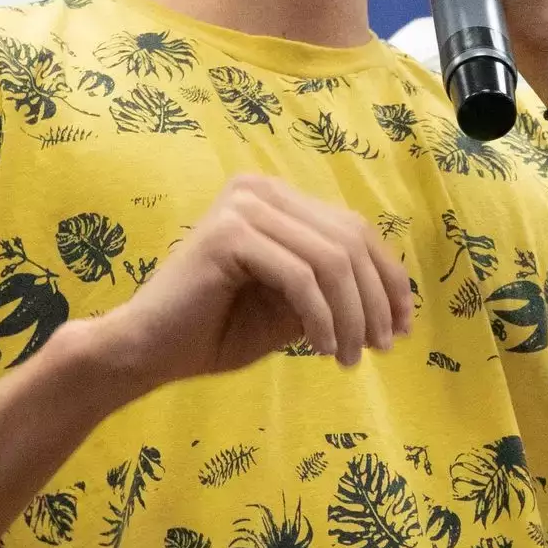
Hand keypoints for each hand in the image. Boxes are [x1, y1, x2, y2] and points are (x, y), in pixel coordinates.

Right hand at [98, 175, 412, 390]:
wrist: (143, 351)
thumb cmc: (216, 330)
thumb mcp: (293, 306)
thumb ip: (335, 290)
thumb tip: (398, 304)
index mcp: (276, 198)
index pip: (354, 230)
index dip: (388, 278)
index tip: (404, 325)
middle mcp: (261, 190)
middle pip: (349, 241)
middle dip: (375, 300)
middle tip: (382, 347)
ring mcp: (243, 206)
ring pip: (331, 261)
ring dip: (351, 316)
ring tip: (350, 357)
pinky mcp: (229, 234)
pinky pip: (300, 277)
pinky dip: (321, 316)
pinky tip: (322, 348)